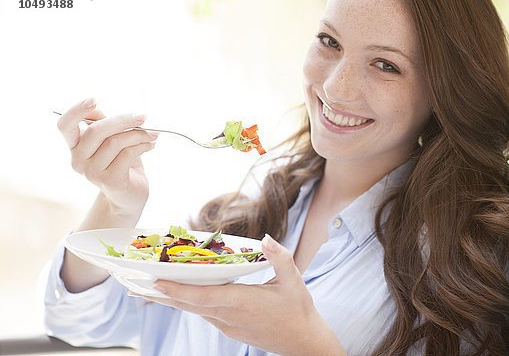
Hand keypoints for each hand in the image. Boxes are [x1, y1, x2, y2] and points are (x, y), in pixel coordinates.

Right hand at [57, 98, 156, 219]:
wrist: (130, 195)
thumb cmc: (122, 163)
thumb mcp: (113, 139)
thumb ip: (105, 124)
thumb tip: (98, 109)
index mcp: (75, 146)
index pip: (65, 126)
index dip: (76, 111)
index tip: (94, 100)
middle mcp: (78, 160)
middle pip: (96, 131)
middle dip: (122, 120)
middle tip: (143, 117)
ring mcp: (91, 172)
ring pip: (115, 141)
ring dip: (138, 134)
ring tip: (152, 134)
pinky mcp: (109, 180)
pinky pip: (127, 153)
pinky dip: (143, 145)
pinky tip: (151, 144)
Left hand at [145, 234, 344, 355]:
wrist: (303, 342)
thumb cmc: (298, 310)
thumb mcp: (293, 280)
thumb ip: (279, 257)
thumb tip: (266, 237)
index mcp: (240, 302)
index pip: (201, 296)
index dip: (176, 289)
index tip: (153, 280)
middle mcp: (227, 316)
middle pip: (187, 304)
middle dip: (159, 294)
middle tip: (132, 284)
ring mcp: (226, 325)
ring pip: (191, 309)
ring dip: (169, 298)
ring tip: (145, 289)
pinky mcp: (229, 328)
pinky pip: (201, 313)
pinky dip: (185, 302)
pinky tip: (176, 296)